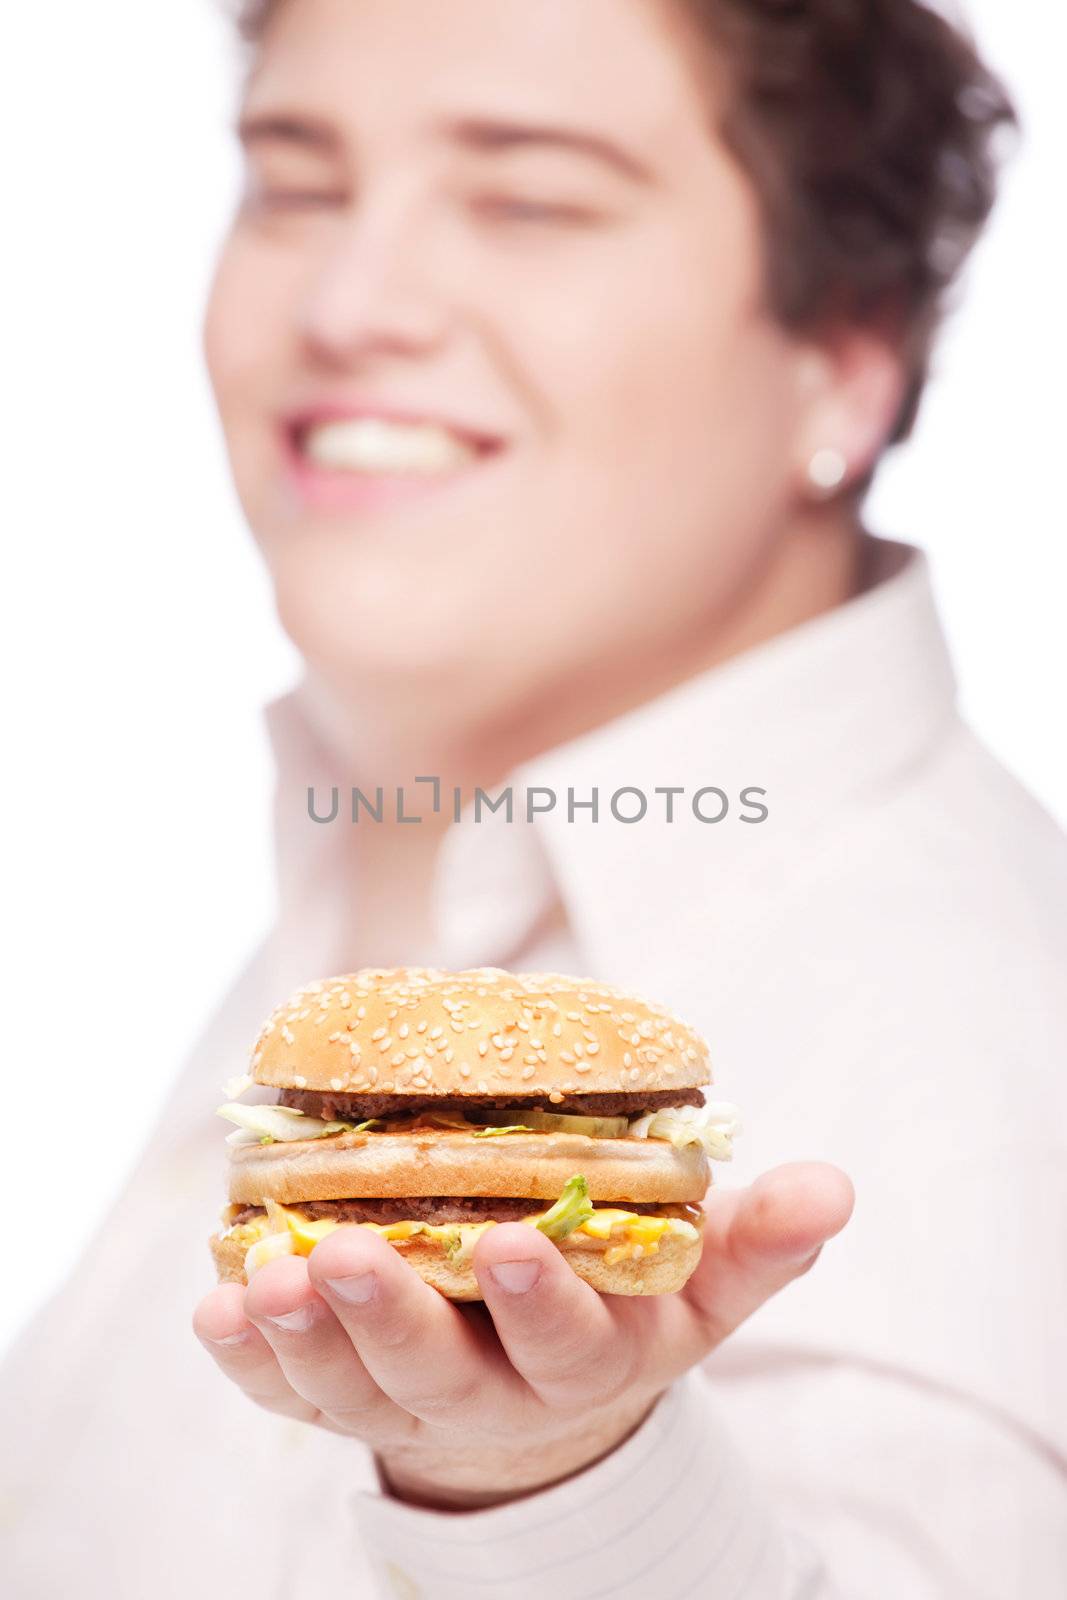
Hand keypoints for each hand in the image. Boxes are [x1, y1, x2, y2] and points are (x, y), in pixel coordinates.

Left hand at [192, 1161, 852, 1509]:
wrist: (538, 1393)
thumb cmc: (625, 1310)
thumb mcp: (700, 1288)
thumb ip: (759, 1240)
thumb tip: (834, 1187)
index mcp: (586, 1364)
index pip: (567, 1345)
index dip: (543, 1302)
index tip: (514, 1241)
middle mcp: (490, 1396)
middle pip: (437, 1374)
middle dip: (393, 1318)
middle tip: (347, 1253)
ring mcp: (406, 1404)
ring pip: (348, 1390)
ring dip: (303, 1336)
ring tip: (263, 1276)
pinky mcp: (336, 1394)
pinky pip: (283, 1393)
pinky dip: (246, 1360)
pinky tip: (216, 1306)